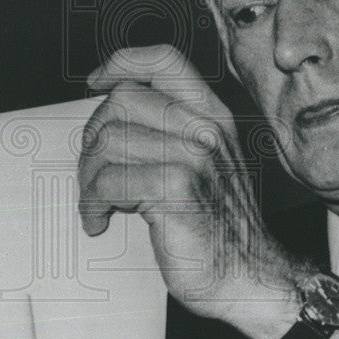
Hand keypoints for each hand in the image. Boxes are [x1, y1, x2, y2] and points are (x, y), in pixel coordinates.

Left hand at [78, 45, 302, 338]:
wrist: (249, 278)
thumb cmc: (219, 228)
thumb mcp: (206, 166)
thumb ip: (172, 134)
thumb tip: (111, 119)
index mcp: (212, 116)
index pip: (164, 60)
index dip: (122, 63)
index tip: (96, 83)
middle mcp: (206, 129)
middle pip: (122, 101)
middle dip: (93, 137)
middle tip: (93, 172)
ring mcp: (194, 157)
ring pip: (108, 141)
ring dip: (88, 176)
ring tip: (96, 201)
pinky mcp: (176, 189)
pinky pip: (109, 180)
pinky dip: (93, 203)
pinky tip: (100, 220)